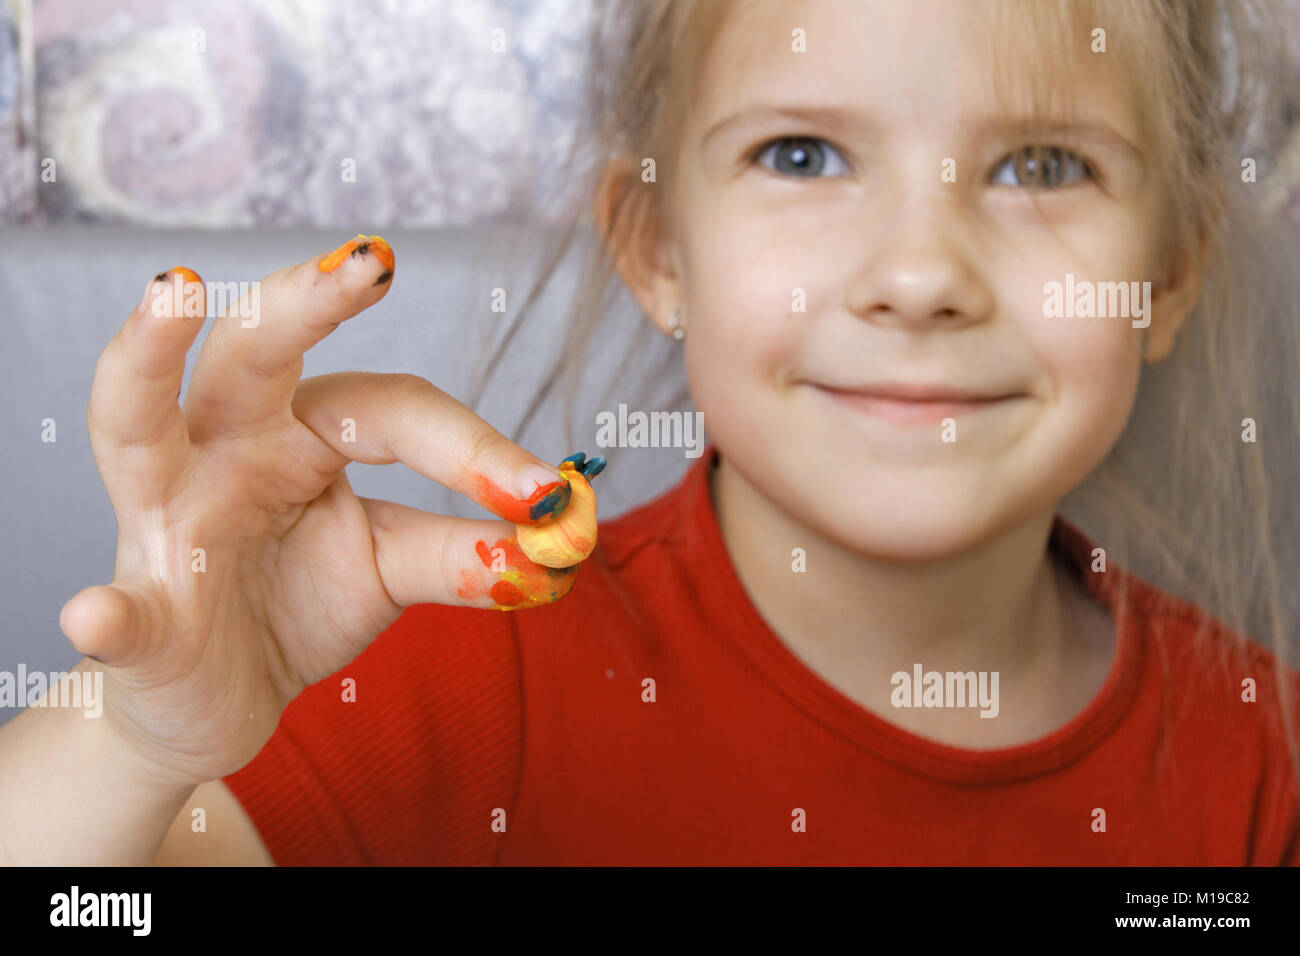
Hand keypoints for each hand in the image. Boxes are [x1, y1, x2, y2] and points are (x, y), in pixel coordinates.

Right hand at [59, 236, 591, 786]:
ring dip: (146, 358)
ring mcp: (165, 515)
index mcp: (302, 430)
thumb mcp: (392, 570)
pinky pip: (118, 612)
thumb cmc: (301, 603)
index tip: (550, 498)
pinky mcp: (135, 613)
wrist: (218, 698)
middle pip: (256, 348)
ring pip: (136, 421)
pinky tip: (98, 616)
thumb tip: (561, 544)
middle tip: (374, 261)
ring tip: (170, 292)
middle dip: (311, 296)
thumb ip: (465, 553)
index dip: (473, 448)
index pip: (393, 407)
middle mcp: (227, 444)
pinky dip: (108, 616)